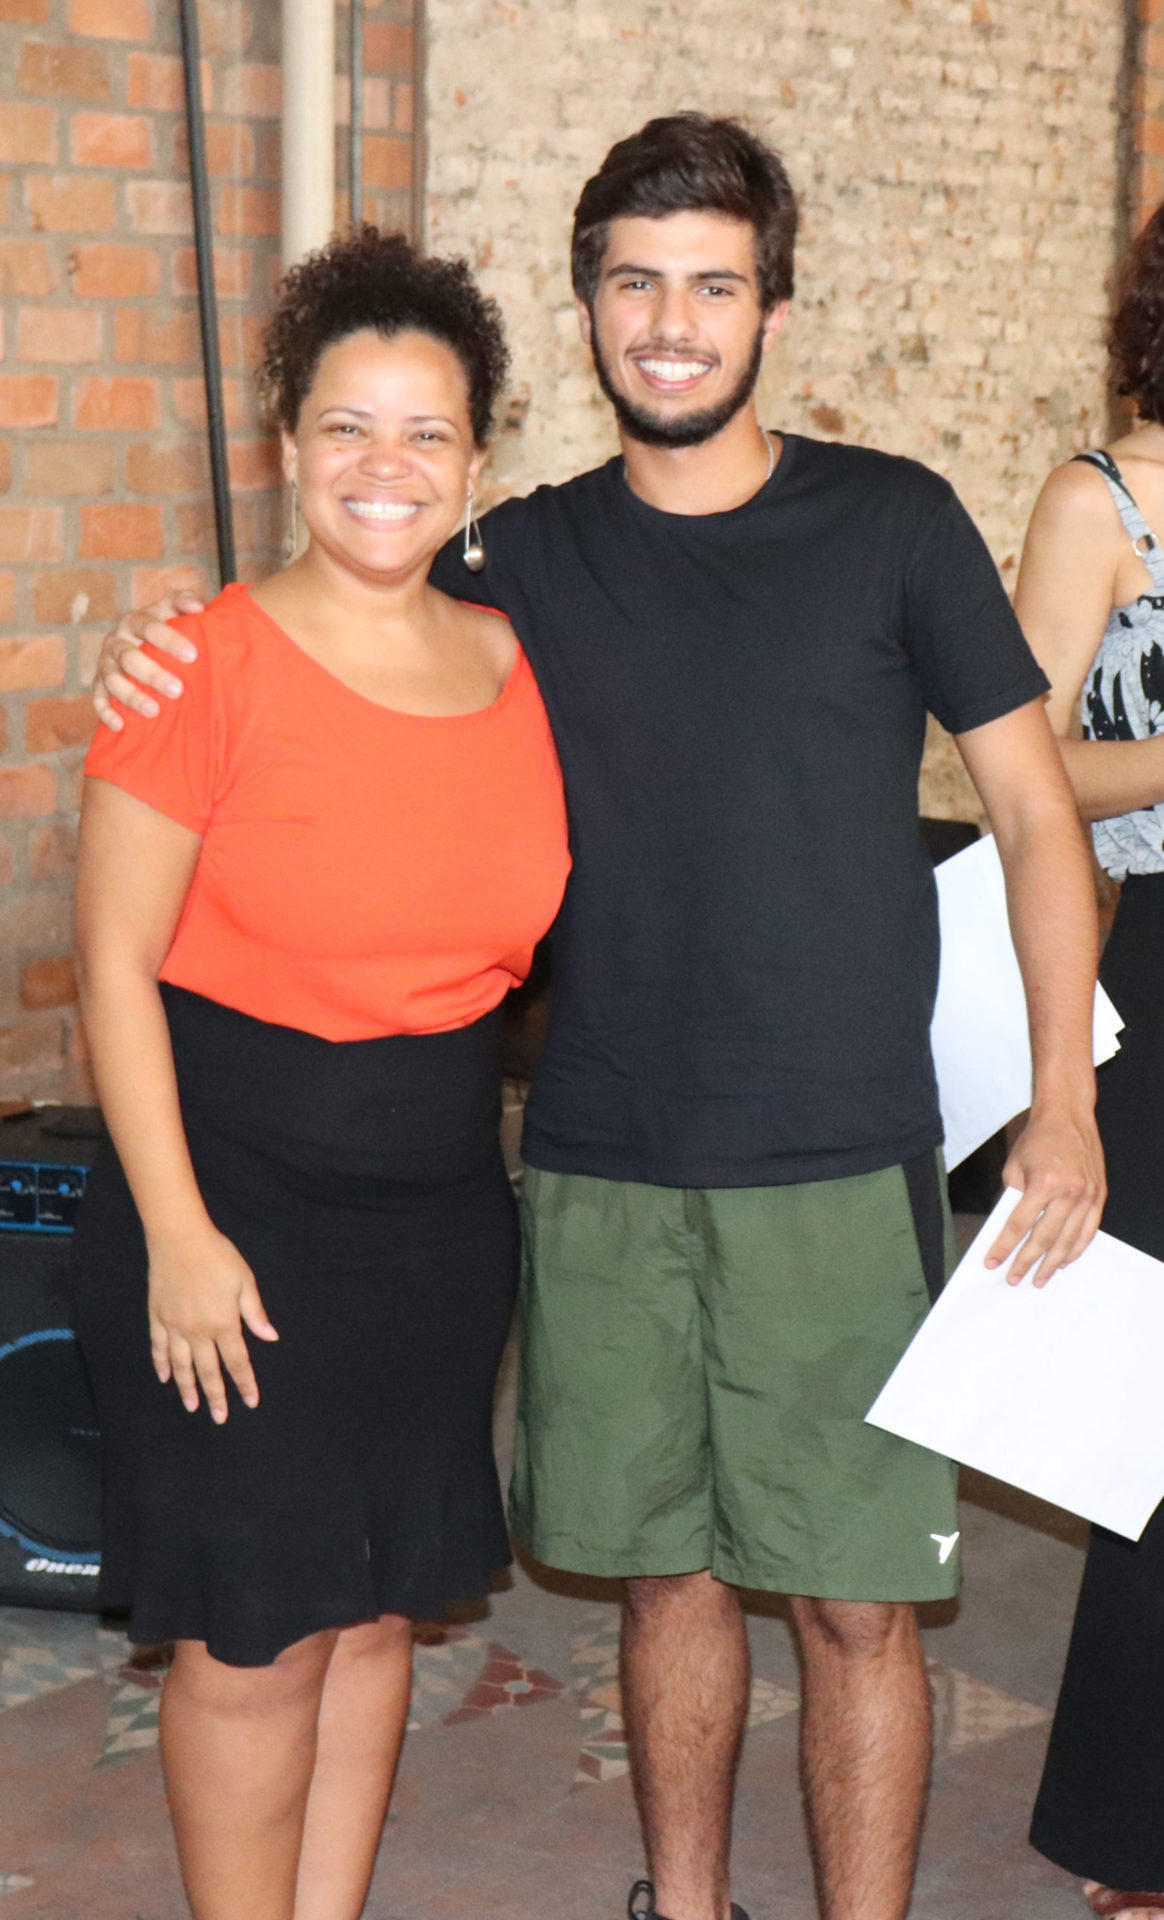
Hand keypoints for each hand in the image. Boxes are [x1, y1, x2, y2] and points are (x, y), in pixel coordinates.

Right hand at [92, 592, 205, 732]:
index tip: (192, 654)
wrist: (143, 641)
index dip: (168, 639)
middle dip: (152, 674)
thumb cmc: (166, 626)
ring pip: (113, 680)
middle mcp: (116, 640)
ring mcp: (105, 663)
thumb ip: (184, 602)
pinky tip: (120, 725)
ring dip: (131, 696)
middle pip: (129, 657)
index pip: (149, 626)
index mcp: (135, 621)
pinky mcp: (99, 683)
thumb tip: (197, 607)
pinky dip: (106, 711)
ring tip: (154, 710)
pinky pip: (98, 698)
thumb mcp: (173, 610)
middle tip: (177, 690)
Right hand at [147, 1222, 277, 1423]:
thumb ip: (255, 1313)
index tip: (250, 1402)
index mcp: (224, 1323)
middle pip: (208, 1371)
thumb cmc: (217, 1256)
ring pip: (182, 1366)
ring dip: (187, 1388)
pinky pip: (158, 1348)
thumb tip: (270, 1337)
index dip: (245, 1383)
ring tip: (192, 1406)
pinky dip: (162, 1365)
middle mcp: (198, 1331)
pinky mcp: (157, 1317)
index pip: (237, 1361)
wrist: (179, 1239)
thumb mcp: (244, 1281)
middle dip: (216, 1396)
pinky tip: (165, 1378)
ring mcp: (174, 1326)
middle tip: (219, 1418)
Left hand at [984, 1106, 1105, 1286]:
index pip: (1019, 1225)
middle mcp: (1068, 1192)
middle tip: (1014, 1278)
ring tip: (1039, 1278)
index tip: (992, 1262)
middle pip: (1044, 1238)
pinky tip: (1064, 1261)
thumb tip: (1009, 1230)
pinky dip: (1076, 1249)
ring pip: (1069, 1240)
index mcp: (1043, 1183)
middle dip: (1026, 1262)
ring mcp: (1087, 1195)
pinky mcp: (1099, 1195)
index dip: (1004, 1246)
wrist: (1068, 1115)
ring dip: (1052, 1263)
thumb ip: (1013, 1199)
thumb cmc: (1038, 1138)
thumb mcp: (1014, 1167)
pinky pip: (1088, 1230)